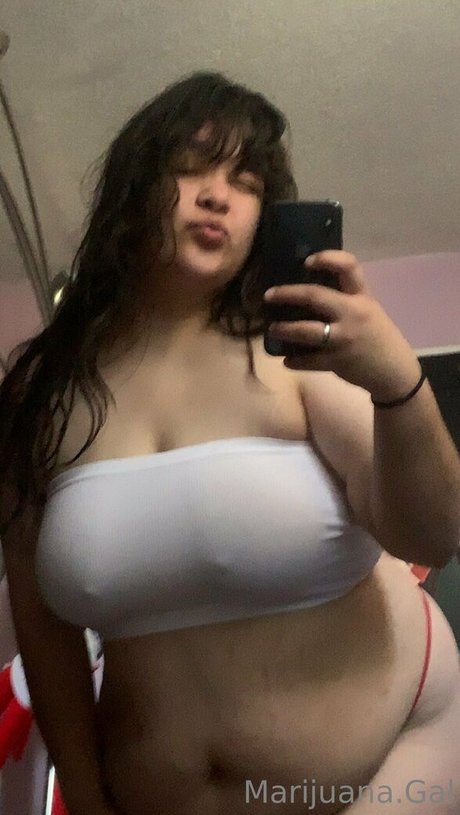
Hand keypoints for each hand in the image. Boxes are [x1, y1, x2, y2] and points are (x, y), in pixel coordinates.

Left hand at [264, 250, 421, 400]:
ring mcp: (344, 338)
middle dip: (287, 294)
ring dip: (284, 329)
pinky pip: (309, 361)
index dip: (327, 258)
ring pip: (306, 331)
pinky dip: (295, 361)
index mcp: (362, 297)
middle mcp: (353, 313)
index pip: (349, 266)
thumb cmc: (378, 337)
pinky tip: (288, 360)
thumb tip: (309, 292)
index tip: (307, 261)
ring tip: (273, 330)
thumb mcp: (369, 311)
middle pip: (315, 296)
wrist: (395, 371)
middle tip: (269, 295)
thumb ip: (346, 299)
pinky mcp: (338, 361)